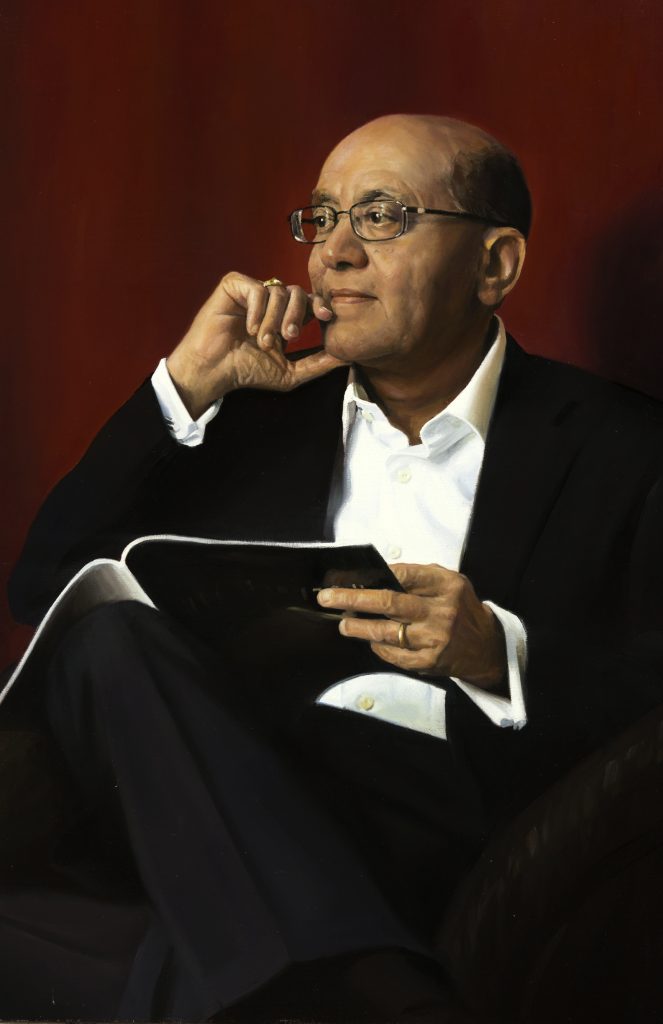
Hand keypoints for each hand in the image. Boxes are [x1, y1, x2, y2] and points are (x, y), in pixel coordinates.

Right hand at [166, 271, 348, 417]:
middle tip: (288, 336)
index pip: (309, 301)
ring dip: (273, 319)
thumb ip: (318, 364)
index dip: (319, 305)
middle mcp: (268, 301)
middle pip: (297, 292)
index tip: (326, 317)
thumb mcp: (290, 373)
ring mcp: (250, 292)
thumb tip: (347, 358)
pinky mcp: (233, 285)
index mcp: (283, 316)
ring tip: (261, 340)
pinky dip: (256, 309)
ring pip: (277, 291)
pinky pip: (256, 288)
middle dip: (297, 314)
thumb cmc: (246, 372)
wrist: (214, 371)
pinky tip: (248, 327)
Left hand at [317, 562, 506, 689]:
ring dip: (358, 627)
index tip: (348, 576)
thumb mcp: (450, 583)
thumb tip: (377, 576)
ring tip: (342, 623)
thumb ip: (419, 577)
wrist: (486, 646)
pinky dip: (378, 647)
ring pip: (386, 632)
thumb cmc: (461, 608)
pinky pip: (394, 654)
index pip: (404, 574)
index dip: (374, 575)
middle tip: (327, 598)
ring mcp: (435, 638)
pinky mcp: (429, 662)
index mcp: (447, 585)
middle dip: (353, 599)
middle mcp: (442, 611)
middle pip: (389, 602)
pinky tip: (369, 640)